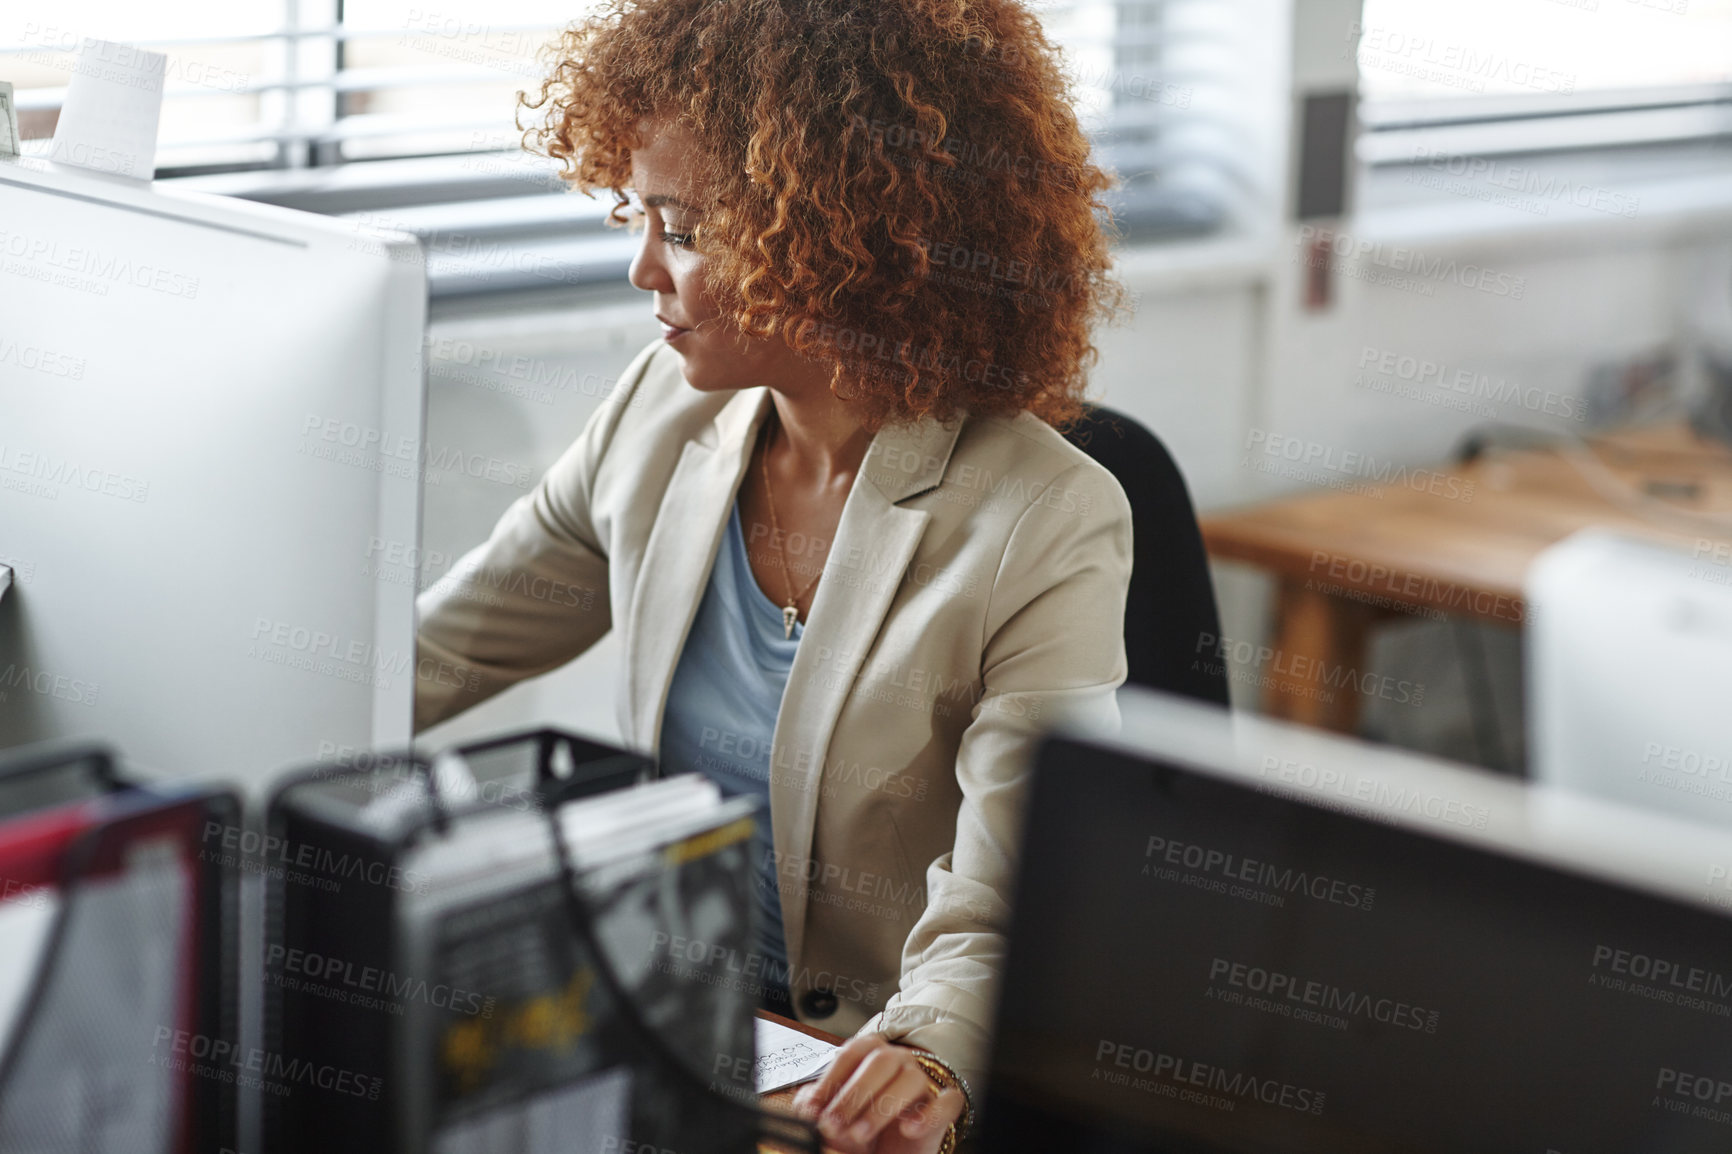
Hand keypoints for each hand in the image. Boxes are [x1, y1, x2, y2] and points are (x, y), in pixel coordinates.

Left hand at [792, 1033, 964, 1152]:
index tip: (813, 1110)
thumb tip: (806, 1108)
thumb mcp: (836, 1117)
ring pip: (910, 1079)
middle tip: (832, 1125)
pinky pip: (947, 1101)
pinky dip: (929, 1114)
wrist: (894, 1151)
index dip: (830, 1081)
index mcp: (870, 1055)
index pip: (850, 1054)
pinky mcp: (944, 1106)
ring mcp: (925, 1081)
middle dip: (852, 1095)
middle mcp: (899, 1061)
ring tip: (859, 1134)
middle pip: (880, 1061)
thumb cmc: (865, 1127)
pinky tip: (908, 1128)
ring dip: (882, 1106)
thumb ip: (819, 1107)